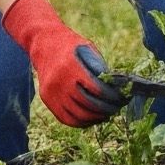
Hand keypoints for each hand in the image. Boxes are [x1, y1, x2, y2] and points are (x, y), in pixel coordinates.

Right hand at [2, 0, 119, 125]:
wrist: (43, 42)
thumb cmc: (70, 46)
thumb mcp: (87, 49)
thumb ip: (99, 68)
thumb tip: (116, 88)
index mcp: (71, 66)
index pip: (97, 89)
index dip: (112, 96)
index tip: (121, 97)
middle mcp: (59, 81)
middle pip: (88, 104)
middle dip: (107, 109)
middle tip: (116, 108)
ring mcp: (51, 91)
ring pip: (78, 115)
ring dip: (95, 118)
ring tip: (106, 114)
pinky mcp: (47, 98)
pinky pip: (66, 119)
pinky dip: (81, 122)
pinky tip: (91, 118)